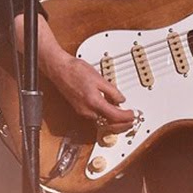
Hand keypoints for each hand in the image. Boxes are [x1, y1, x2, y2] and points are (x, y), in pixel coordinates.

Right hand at [15, 13, 135, 132]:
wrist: (59, 68)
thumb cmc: (75, 70)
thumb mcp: (99, 78)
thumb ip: (112, 91)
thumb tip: (121, 99)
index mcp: (94, 102)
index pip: (116, 116)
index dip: (127, 117)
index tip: (133, 114)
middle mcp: (87, 110)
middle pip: (109, 124)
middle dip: (122, 125)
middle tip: (131, 120)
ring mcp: (82, 111)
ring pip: (102, 122)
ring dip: (113, 121)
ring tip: (122, 115)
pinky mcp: (79, 108)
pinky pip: (95, 117)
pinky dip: (104, 116)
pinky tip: (108, 109)